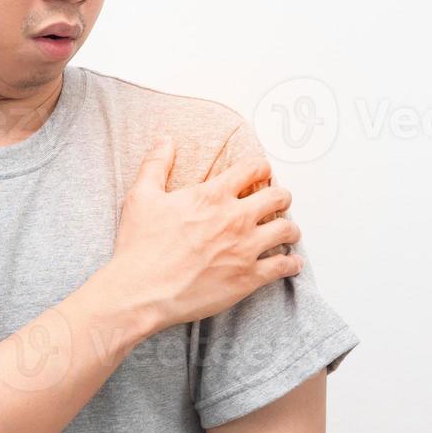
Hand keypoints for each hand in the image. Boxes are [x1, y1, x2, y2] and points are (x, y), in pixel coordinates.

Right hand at [105, 135, 302, 332]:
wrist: (142, 291)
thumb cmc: (140, 245)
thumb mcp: (141, 197)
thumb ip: (156, 164)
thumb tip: (165, 141)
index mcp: (212, 195)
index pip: (252, 168)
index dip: (261, 168)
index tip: (261, 173)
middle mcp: (235, 218)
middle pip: (278, 197)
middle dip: (281, 197)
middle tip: (278, 202)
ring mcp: (245, 249)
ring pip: (287, 230)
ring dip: (290, 229)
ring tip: (287, 232)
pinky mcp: (248, 278)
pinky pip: (283, 266)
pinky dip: (291, 263)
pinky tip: (291, 262)